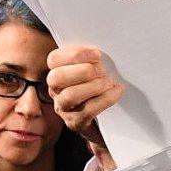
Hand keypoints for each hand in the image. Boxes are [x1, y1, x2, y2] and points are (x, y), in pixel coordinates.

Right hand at [47, 46, 123, 169]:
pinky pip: (87, 111)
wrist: (106, 118)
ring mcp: (63, 108)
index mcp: (57, 71)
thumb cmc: (101, 84)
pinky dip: (104, 99)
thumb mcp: (95, 67)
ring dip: (93, 87)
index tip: (97, 54)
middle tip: (102, 70)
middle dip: (82, 72)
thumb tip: (105, 48)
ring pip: (69, 96)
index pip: (55, 59)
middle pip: (57, 78)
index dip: (75, 55)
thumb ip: (93, 58)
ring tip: (109, 82)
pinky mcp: (75, 122)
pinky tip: (116, 92)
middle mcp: (56, 90)